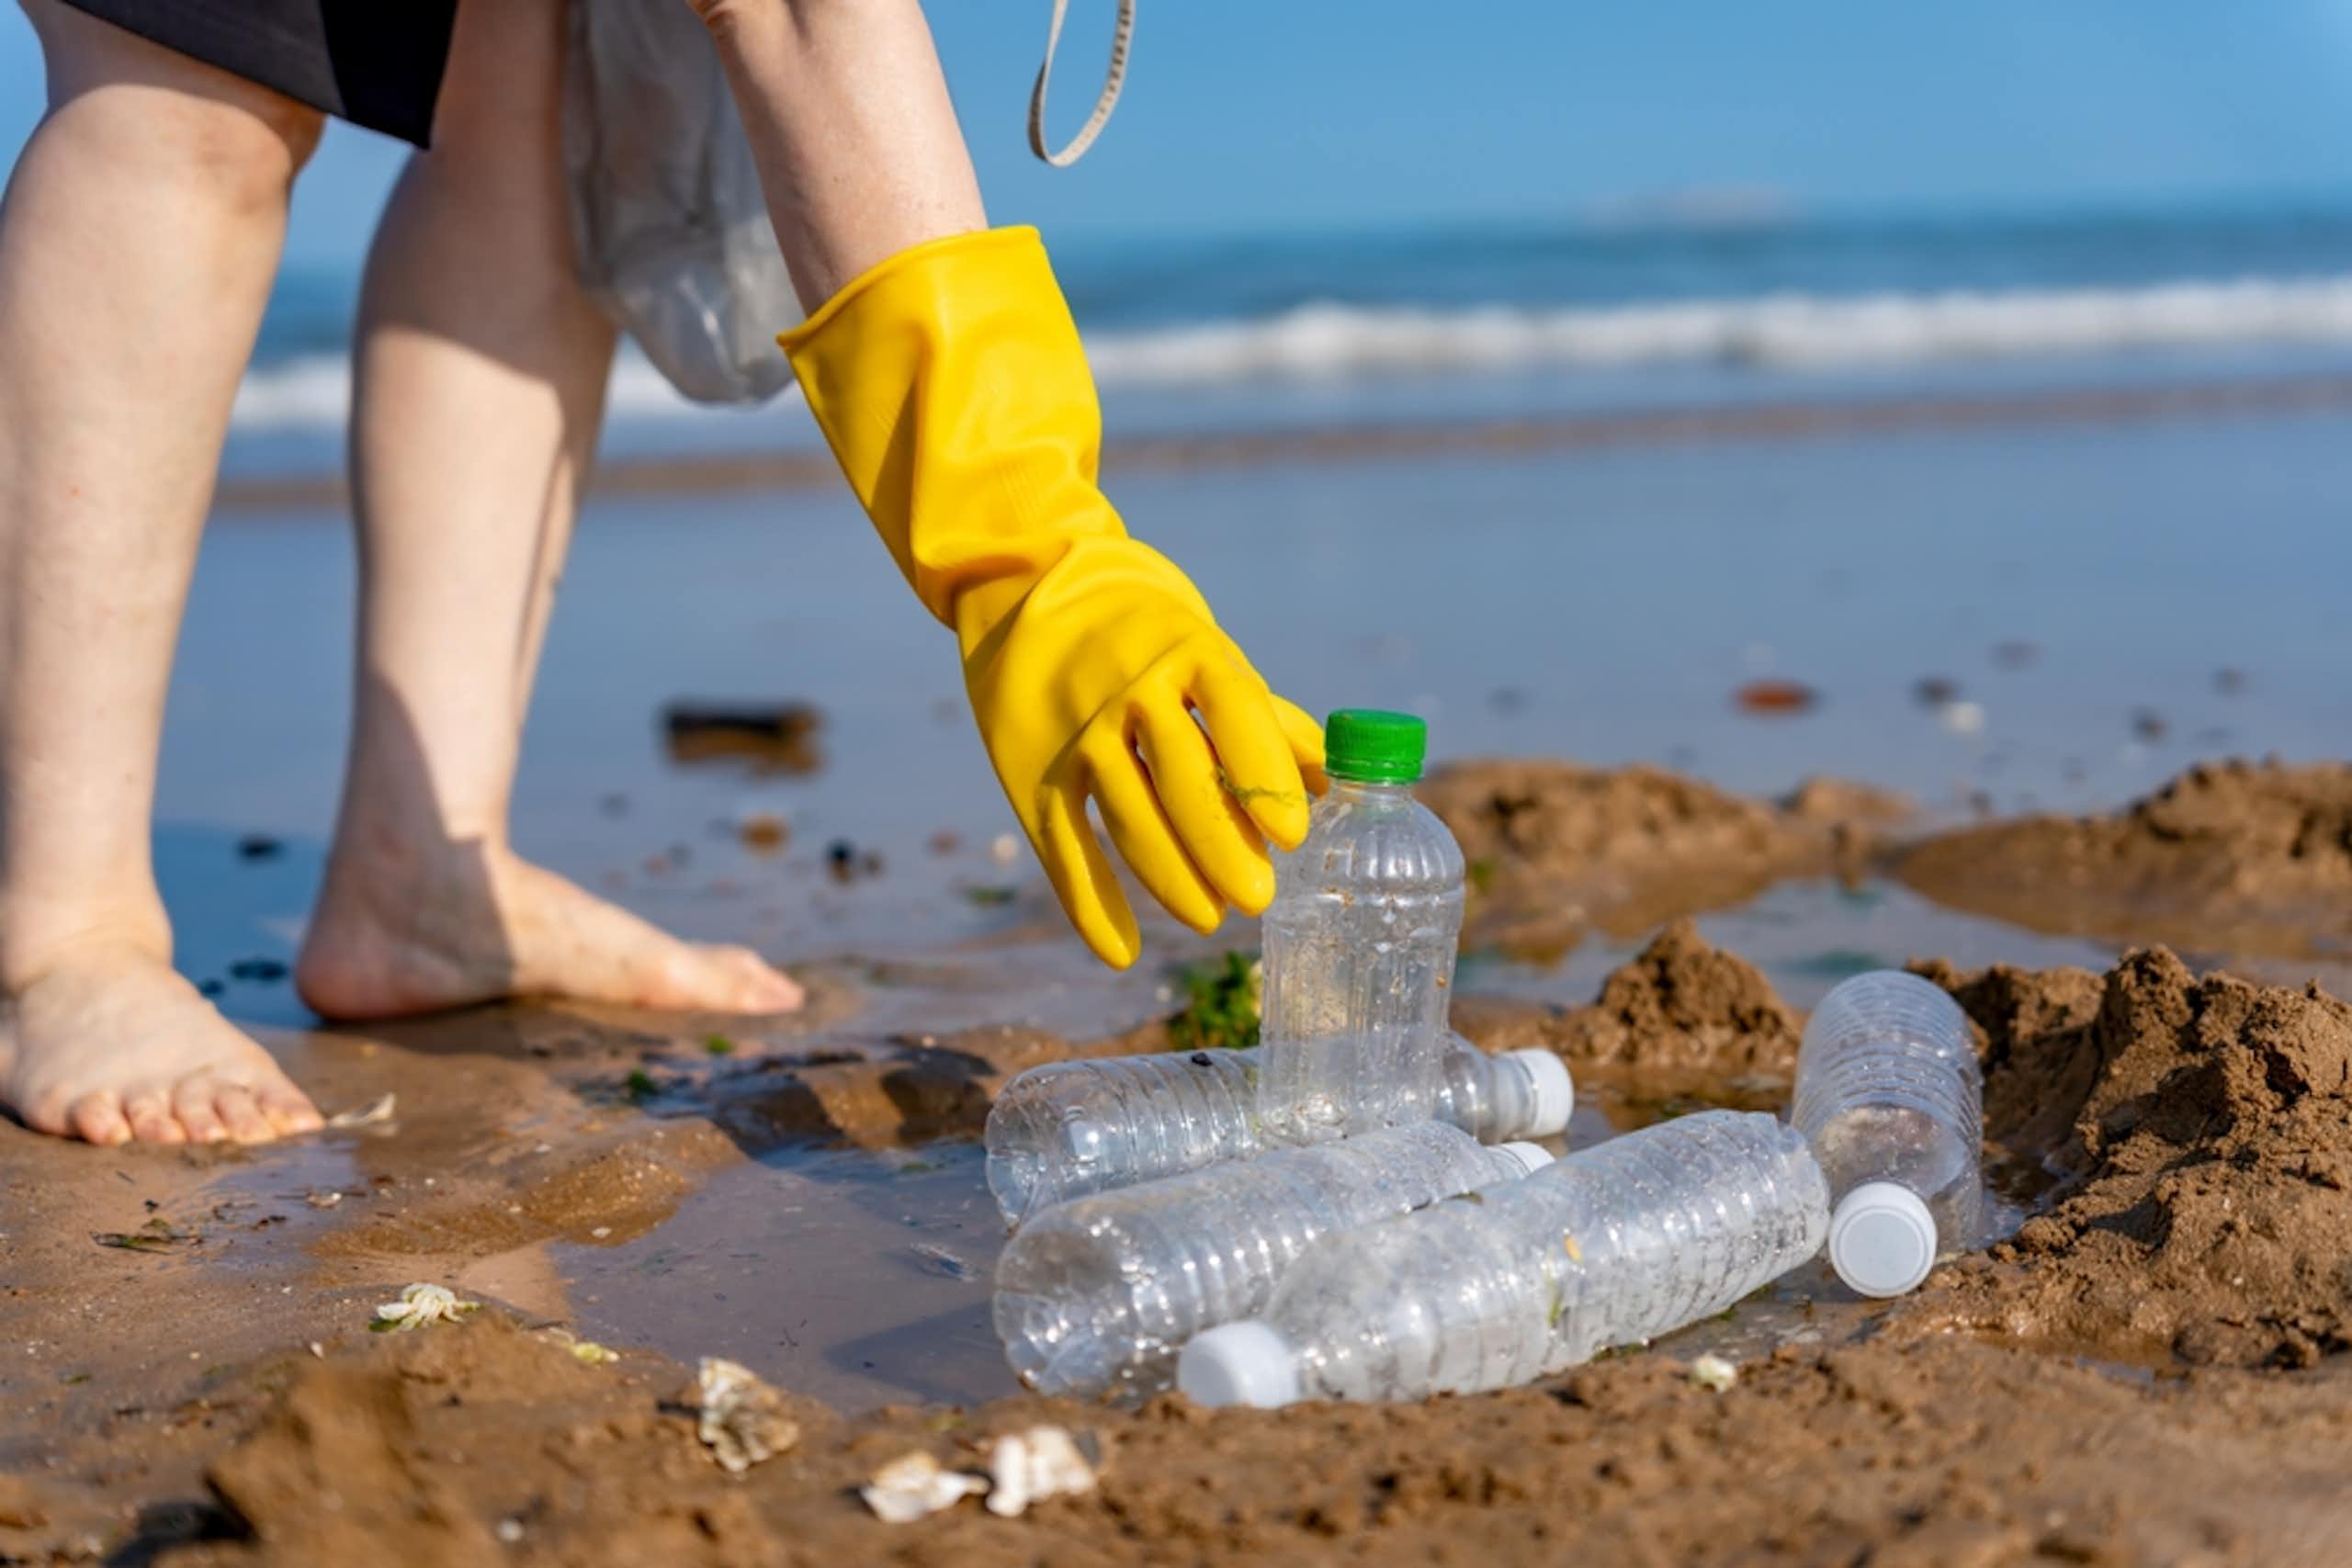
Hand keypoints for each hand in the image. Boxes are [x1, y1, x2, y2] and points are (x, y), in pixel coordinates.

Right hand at [779, 227, 1322, 964]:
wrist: (1023, 583)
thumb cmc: (1143, 629)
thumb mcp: (1203, 652)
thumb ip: (1262, 714)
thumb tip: (1332, 778)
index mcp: (1188, 650)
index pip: (1236, 715)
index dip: (1266, 777)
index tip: (1295, 834)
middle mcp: (1129, 686)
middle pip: (1183, 779)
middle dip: (1224, 846)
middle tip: (1259, 899)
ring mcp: (1075, 727)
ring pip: (1128, 815)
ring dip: (1172, 878)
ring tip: (1211, 919)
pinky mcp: (1028, 763)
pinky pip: (1064, 843)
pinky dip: (1091, 903)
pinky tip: (1123, 950)